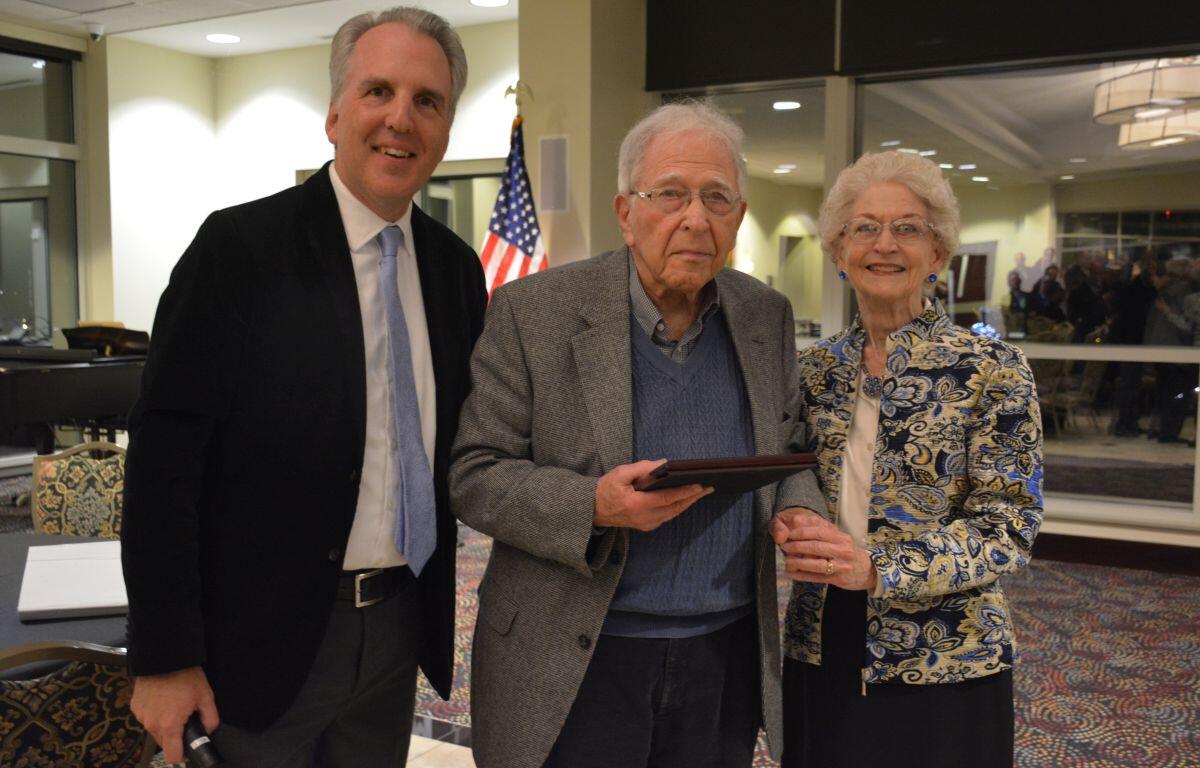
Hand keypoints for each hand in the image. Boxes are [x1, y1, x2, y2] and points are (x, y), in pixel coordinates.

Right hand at [131, 666, 218, 763]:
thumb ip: (210, 719)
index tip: (189, 748)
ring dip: (164, 725)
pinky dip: (155, 714)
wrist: (164, 657)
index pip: (172, 756)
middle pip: (164, 743)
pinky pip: (147, 718)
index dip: (182, 755)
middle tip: (185, 721)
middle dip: (175, 737)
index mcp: (169, 725)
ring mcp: (141, 716)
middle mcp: (152, 724)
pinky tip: (163, 700)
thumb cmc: (186, 676)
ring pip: (155, 731)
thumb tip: (209, 732)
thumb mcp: (205, 697)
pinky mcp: (135, 707)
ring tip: (174, 707)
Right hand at [594, 459, 712, 530]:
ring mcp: (646, 524)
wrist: (592, 509)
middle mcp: (644, 517)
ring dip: (688, 503)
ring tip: (701, 492)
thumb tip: (664, 463)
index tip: (700, 485)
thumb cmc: (606, 489)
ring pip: (674, 513)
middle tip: (709, 488)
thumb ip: (643, 468)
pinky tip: (685, 499)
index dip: (686, 491)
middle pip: (675, 507)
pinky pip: (667, 516)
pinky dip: (678, 507)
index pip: (668, 498)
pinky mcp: (646, 526)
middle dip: (693, 497)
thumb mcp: (620, 473)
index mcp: (637, 504)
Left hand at [771, 507, 877, 591]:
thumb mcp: (836, 536)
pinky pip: (817, 578)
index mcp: (841, 536)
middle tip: (784, 546)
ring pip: (817, 564)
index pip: (819, 530)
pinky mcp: (838, 579)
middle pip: (817, 547)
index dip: (801, 531)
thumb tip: (795, 519)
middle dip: (797, 546)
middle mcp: (843, 550)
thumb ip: (818, 527)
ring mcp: (842, 566)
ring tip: (787, 560)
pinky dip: (802, 575)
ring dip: (799, 562)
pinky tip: (792, 572)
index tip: (787, 533)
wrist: (868, 570)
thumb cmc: (846, 551)